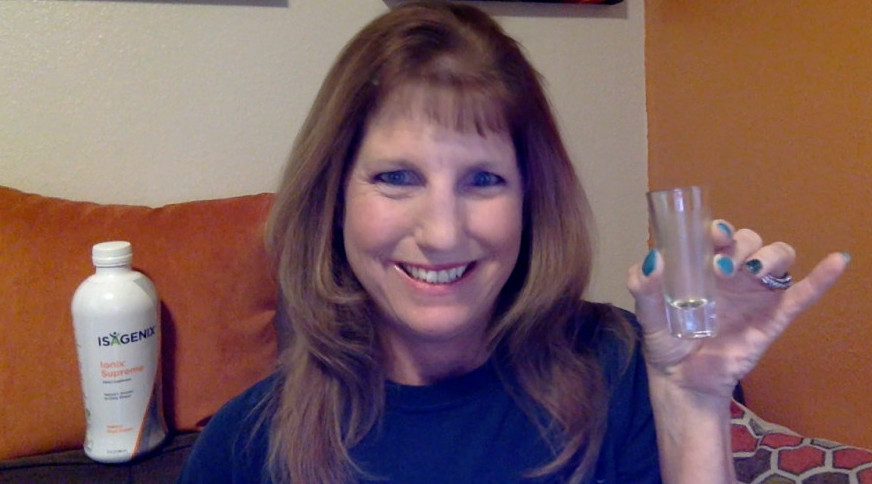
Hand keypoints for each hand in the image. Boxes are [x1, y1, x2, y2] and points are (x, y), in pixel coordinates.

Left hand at [627, 220, 849, 398]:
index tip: (712, 235)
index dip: (719, 228)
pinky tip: (837, 261)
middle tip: (722, 266)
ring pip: (778, 257)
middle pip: (750, 240)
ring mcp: (755, 294)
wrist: (682, 380)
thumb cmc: (667, 340)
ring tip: (752, 271)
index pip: (719, 233)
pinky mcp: (774, 317)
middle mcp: (733, 273)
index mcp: (703, 264)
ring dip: (770, 256)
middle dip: (741, 244)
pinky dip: (822, 277)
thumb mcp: (647, 312)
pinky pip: (804, 294)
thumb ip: (644, 286)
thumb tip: (653, 259)